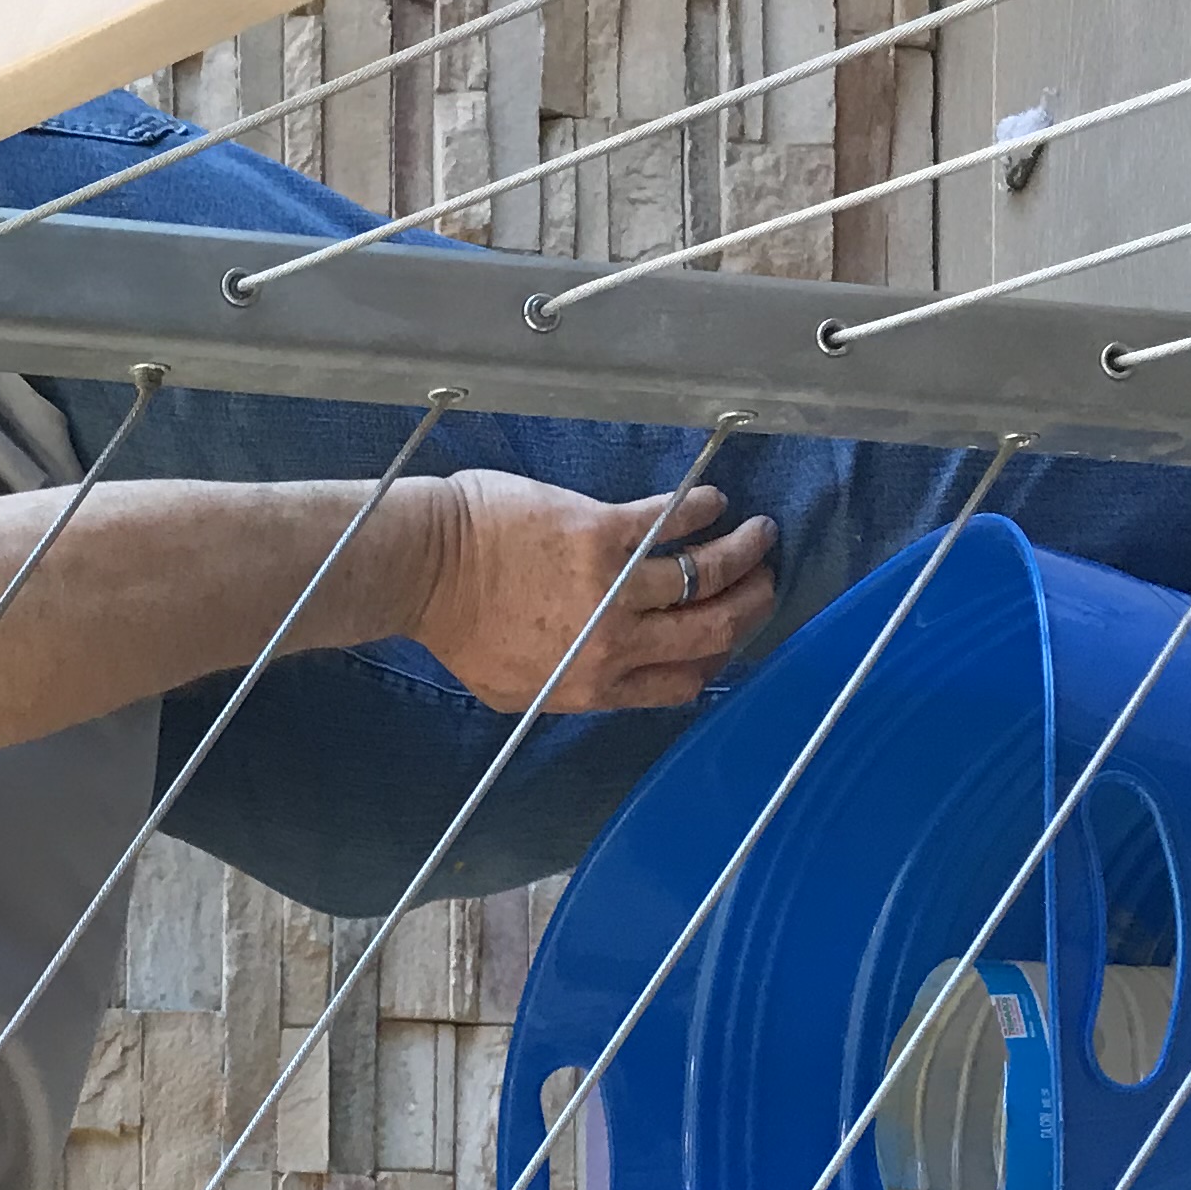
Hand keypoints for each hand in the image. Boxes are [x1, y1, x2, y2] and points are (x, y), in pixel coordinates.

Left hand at [410, 470, 778, 713]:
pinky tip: (714, 502)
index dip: (715, 661)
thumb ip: (572, 683)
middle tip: (766, 581)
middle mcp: (613, 645)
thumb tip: (612, 674)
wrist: (425, 568)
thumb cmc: (457, 626)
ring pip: (705, 575)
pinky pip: (674, 521)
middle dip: (751, 606)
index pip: (682, 683)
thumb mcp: (515, 687)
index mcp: (594, 687)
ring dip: (744, 552)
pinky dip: (703, 510)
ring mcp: (611, 588)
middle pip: (710, 631)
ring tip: (760, 535)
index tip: (728, 638)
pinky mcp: (603, 533)